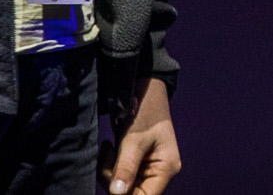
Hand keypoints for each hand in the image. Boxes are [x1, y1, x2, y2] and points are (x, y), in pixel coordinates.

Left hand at [101, 78, 179, 194]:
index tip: (109, 182)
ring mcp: (147, 168)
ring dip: (109, 171)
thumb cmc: (144, 110)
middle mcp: (159, 172)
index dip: (124, 194)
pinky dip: (109, 166)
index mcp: (166, 168)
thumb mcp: (134, 138)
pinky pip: (119, 175)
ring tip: (108, 148)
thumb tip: (116, 194)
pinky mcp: (135, 162)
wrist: (142, 87)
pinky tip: (109, 148)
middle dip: (113, 180)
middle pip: (131, 192)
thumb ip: (126, 167)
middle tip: (107, 156)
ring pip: (122, 186)